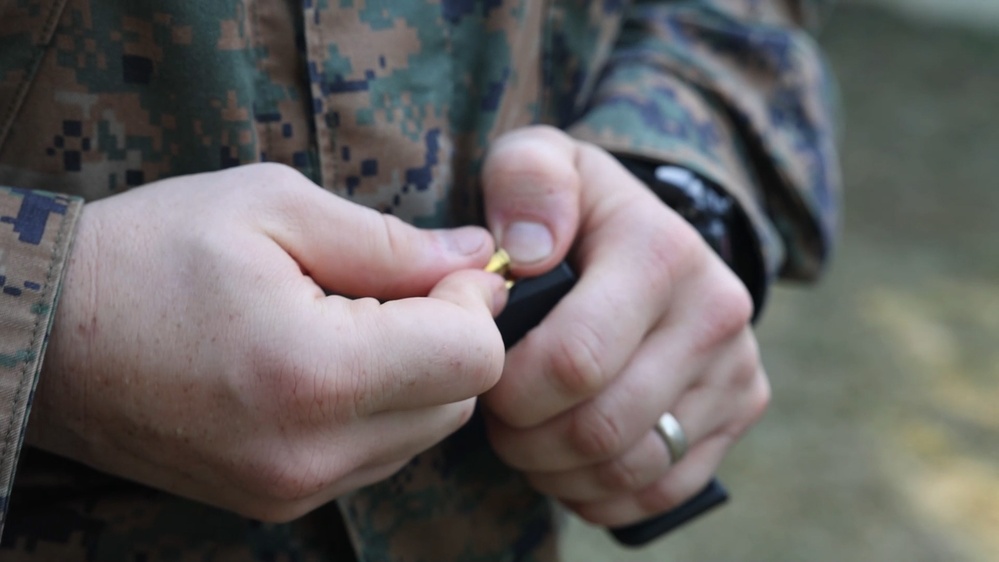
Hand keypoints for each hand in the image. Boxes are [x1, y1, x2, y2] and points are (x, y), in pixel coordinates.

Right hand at [27, 163, 506, 521]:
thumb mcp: (272, 208)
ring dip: (415, 373)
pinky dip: (378, 407)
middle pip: (460, 400)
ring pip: (425, 432)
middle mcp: (311, 452)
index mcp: (314, 373)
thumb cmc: (150, 254)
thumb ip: (391, 240)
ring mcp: (294, 488)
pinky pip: (377, 454)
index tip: (440, 266)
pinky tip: (327, 362)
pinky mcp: (279, 500)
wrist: (46, 337)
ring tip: (346, 321)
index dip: (474, 301)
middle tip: (388, 286)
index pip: (474, 357)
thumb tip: (477, 254)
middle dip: (448, 336)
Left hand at [480, 126, 769, 525]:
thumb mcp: (541, 163)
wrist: (653, 236)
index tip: (484, 377)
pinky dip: (602, 494)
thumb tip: (528, 252)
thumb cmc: (575, 209)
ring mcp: (736, 367)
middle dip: (526, 439)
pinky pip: (664, 490)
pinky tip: (570, 464)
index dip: (510, 390)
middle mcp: (715, 311)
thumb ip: (525, 181)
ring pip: (630, 468)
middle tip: (500, 418)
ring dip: (558, 471)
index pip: (575, 361)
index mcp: (661, 252)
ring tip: (529, 439)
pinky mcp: (743, 408)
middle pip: (600, 427)